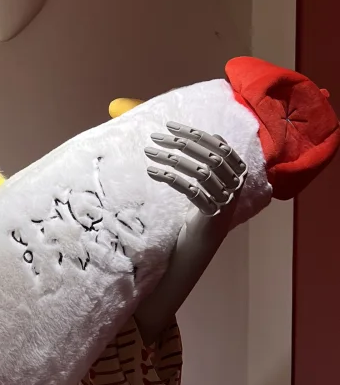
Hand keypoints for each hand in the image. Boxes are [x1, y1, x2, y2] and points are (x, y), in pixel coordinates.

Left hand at [134, 123, 245, 344]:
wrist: (188, 259)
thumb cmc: (185, 221)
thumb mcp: (190, 189)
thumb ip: (187, 164)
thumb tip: (168, 134)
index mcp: (235, 176)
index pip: (219, 145)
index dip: (195, 133)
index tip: (169, 125)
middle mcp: (236, 189)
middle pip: (211, 155)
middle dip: (181, 142)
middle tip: (153, 138)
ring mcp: (227, 204)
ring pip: (202, 170)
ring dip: (173, 157)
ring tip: (149, 153)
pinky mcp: (213, 218)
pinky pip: (193, 190)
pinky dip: (172, 178)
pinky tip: (152, 172)